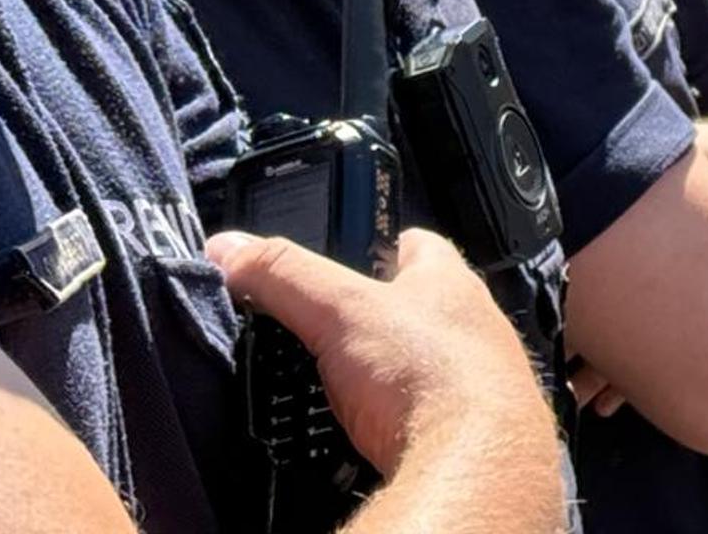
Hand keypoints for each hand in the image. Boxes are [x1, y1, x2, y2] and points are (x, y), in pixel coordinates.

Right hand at [209, 228, 560, 487]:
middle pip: (413, 310)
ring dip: (382, 376)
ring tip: (337, 389)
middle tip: (325, 335)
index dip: (376, 246)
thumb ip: (284, 275)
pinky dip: (389, 423)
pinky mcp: (464, 431)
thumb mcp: (342, 309)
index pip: (414, 245)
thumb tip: (230, 247)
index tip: (342, 257)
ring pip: (417, 366)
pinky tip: (363, 434)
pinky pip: (418, 419)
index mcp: (449, 281)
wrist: (477, 462)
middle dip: (371, 321)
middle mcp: (471, 325)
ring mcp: (472, 380)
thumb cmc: (432, 371)